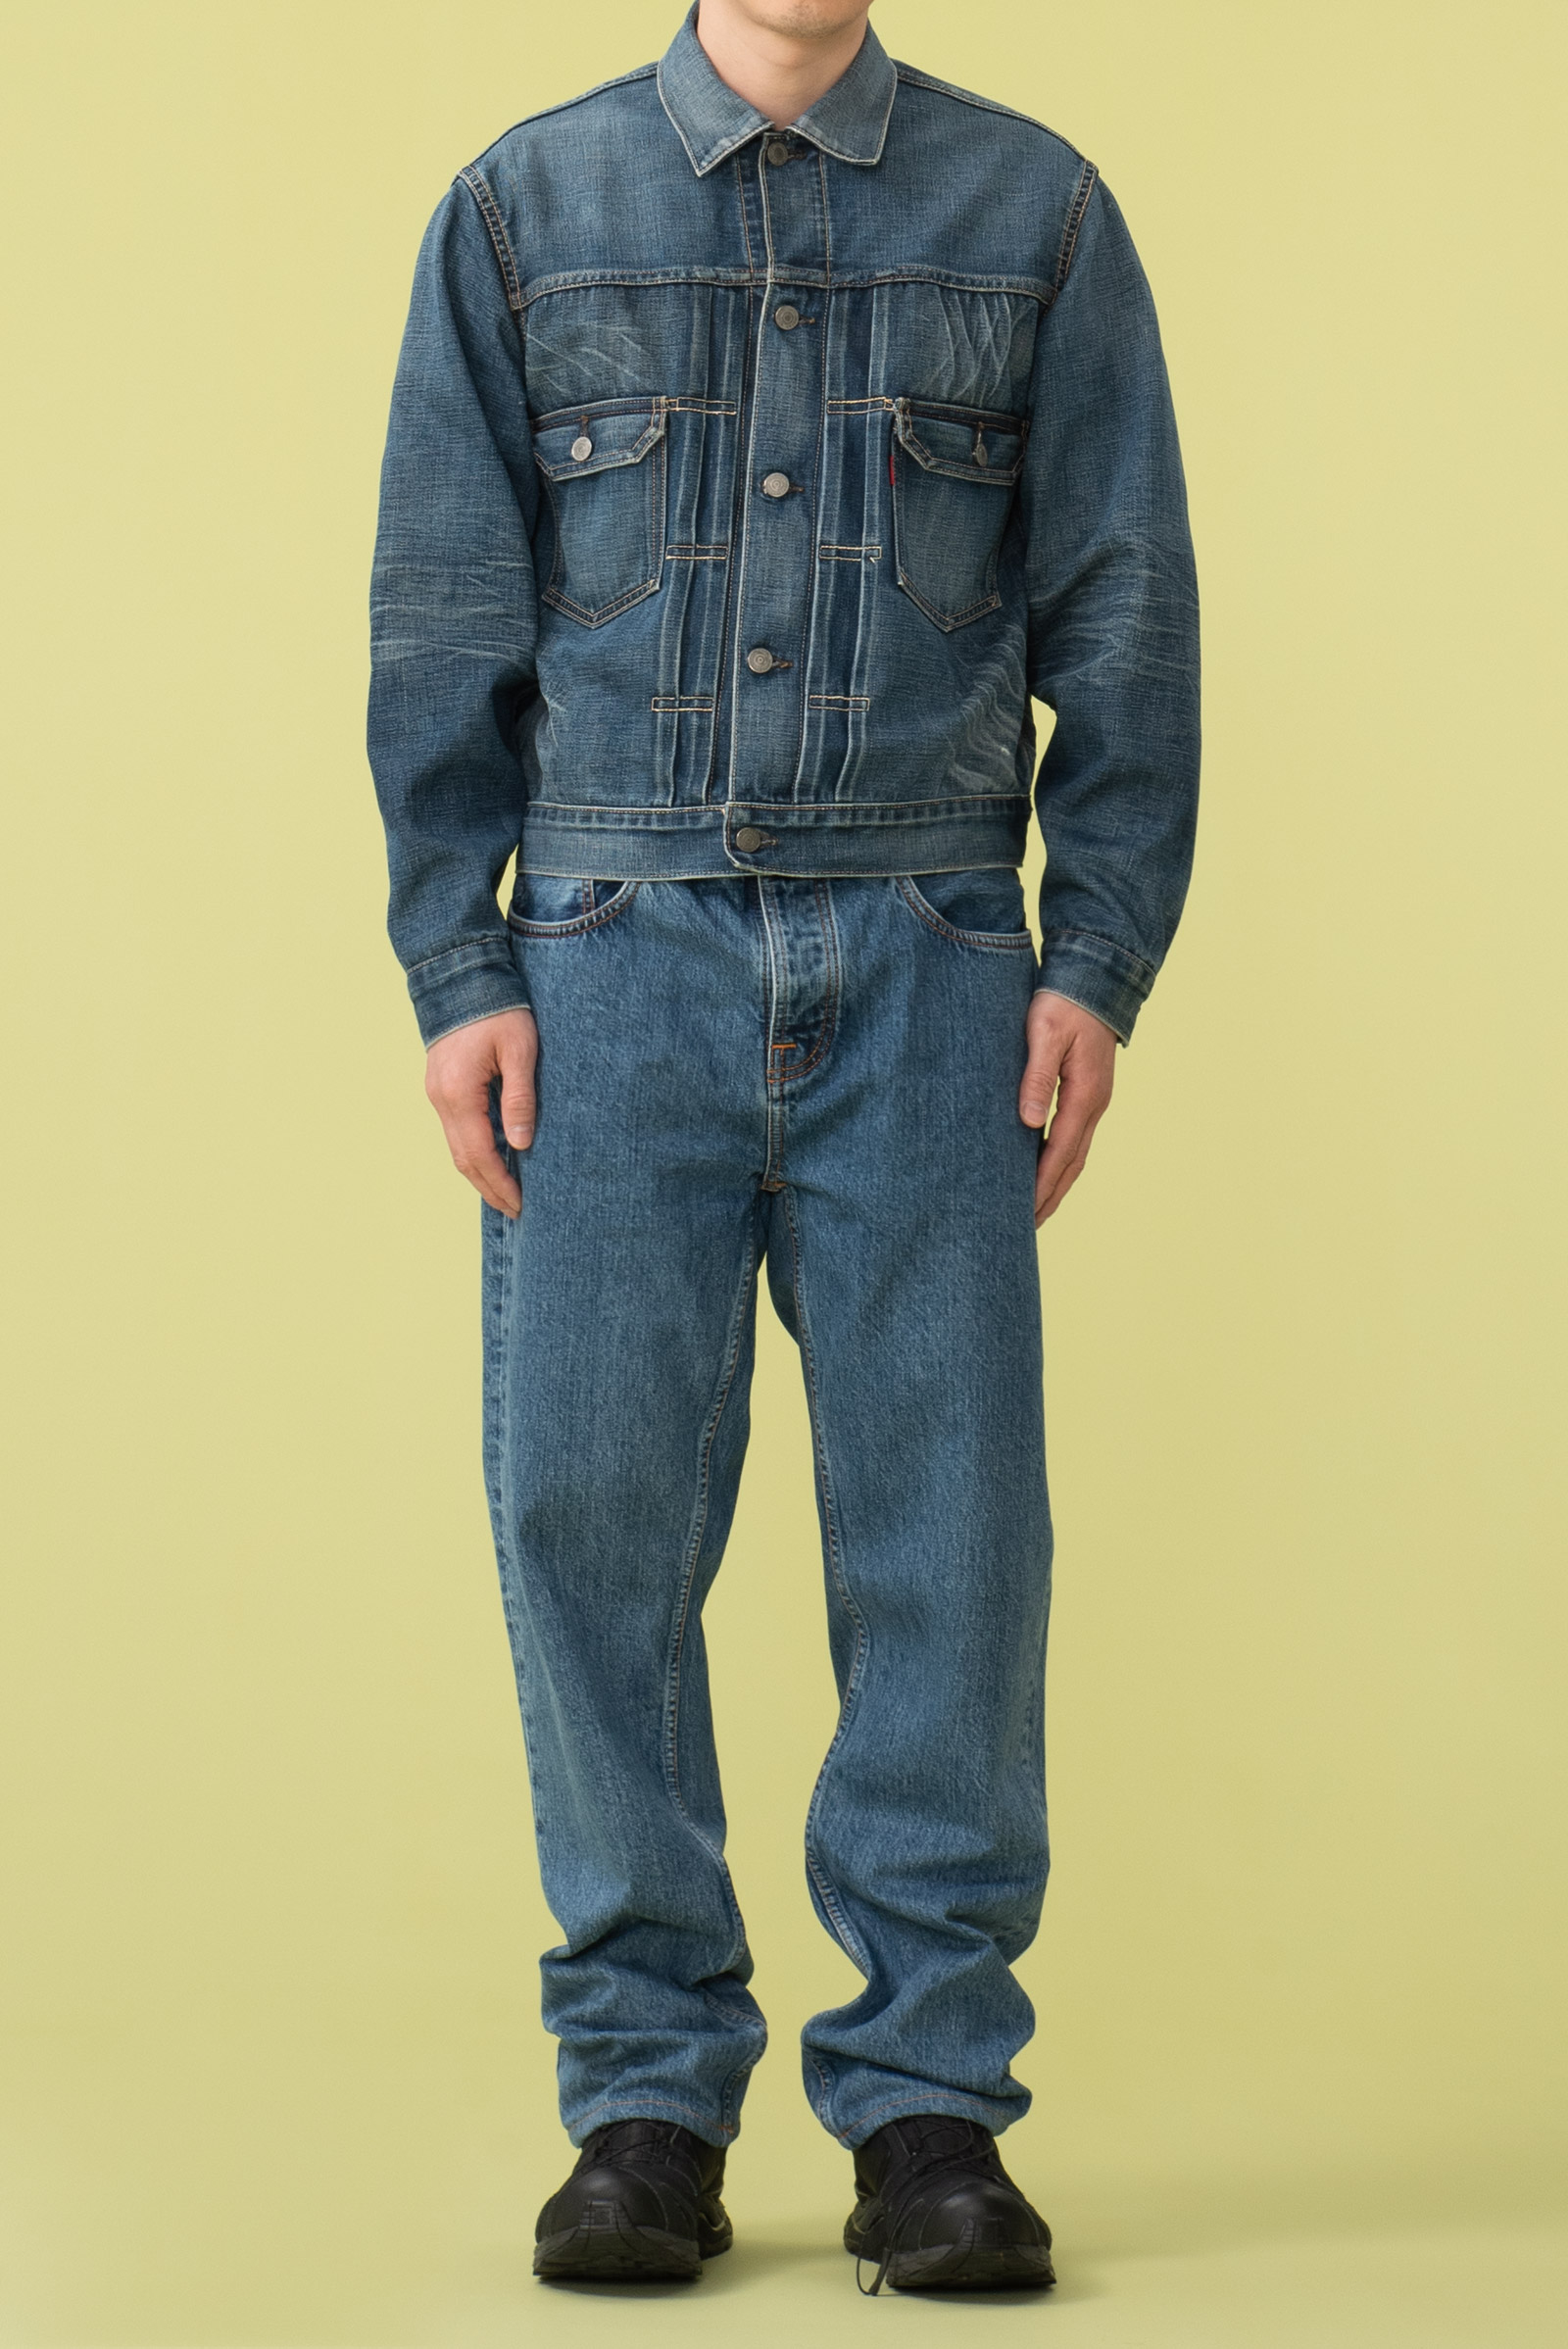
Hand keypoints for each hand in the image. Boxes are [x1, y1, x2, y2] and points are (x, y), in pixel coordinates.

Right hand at [424, 1008, 536, 1217]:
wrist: (462, 975)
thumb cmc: (499, 1009)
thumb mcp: (520, 1051)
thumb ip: (519, 1098)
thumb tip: (519, 1145)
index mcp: (459, 1093)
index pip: (478, 1154)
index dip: (499, 1184)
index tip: (520, 1205)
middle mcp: (441, 1098)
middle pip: (462, 1158)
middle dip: (488, 1187)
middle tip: (515, 1210)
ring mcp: (437, 1092)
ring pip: (456, 1146)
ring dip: (479, 1172)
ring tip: (505, 1192)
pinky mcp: (441, 1085)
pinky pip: (456, 1129)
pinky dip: (473, 1150)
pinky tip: (493, 1157)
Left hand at [1018, 990, 1117, 1224]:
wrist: (1094, 978)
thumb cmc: (1064, 1003)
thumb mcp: (1044, 1033)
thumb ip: (1036, 1077)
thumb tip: (1029, 1123)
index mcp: (1085, 1095)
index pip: (1061, 1153)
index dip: (1042, 1185)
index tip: (1025, 1212)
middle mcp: (1095, 1104)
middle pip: (1073, 1163)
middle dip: (1051, 1196)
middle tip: (1027, 1226)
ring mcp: (1095, 1100)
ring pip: (1077, 1154)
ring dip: (1058, 1184)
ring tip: (1036, 1209)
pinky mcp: (1089, 1092)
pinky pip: (1075, 1138)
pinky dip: (1061, 1162)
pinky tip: (1045, 1170)